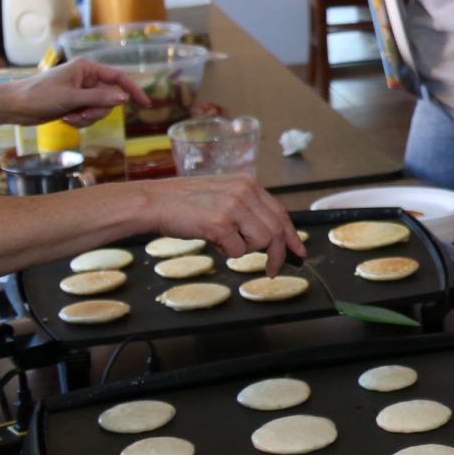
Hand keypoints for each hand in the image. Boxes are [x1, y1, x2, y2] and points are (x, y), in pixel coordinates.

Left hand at [14, 57, 147, 125]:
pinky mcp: (75, 105)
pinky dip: (80, 121)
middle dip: (96, 111)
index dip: (133, 90)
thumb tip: (123, 99)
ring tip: (68, 118)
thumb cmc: (38, 95)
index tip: (145, 104)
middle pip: (109, 99)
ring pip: (99, 110)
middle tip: (80, 115)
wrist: (15, 106)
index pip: (118, 78)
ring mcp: (81, 93)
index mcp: (87, 69)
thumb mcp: (70, 98)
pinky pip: (89, 116)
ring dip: (87, 118)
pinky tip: (65, 120)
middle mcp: (86, 79)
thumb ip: (98, 99)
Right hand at [133, 175, 302, 273]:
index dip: (291, 235)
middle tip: (272, 270)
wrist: (154, 202)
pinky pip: (237, 250)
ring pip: (260, 241)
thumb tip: (269, 235)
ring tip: (224, 241)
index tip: (298, 250)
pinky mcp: (220, 223)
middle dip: (277, 254)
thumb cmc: (184, 203)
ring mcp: (233, 206)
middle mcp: (244, 191)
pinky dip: (226, 253)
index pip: (280, 213)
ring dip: (245, 250)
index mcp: (248, 184)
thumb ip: (246, 210)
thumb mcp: (223, 196)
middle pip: (276, 230)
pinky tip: (211, 240)